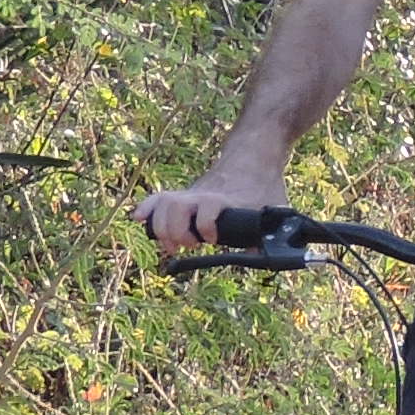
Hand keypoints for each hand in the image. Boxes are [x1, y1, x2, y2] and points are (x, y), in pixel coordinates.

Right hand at [138, 166, 282, 255]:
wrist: (253, 158)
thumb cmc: (264, 186)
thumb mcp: (276, 207)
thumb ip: (274, 231)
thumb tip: (269, 256)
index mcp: (224, 198)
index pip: (207, 207)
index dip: (206, 225)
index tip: (213, 240)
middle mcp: (202, 195)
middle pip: (175, 206)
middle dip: (176, 231)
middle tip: (188, 246)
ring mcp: (191, 195)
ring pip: (163, 203)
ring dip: (160, 227)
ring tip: (171, 245)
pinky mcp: (184, 196)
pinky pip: (158, 198)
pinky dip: (146, 208)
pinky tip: (139, 219)